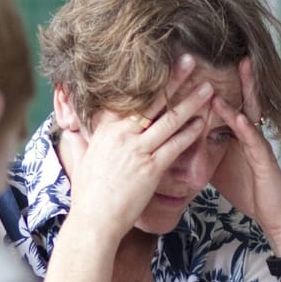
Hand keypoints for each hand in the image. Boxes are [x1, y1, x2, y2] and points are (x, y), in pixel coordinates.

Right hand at [56, 56, 212, 244]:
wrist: (94, 220)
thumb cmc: (89, 194)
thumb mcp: (83, 159)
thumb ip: (83, 141)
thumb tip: (73, 131)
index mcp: (106, 129)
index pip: (131, 96)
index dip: (150, 80)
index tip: (163, 64)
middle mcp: (122, 135)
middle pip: (153, 100)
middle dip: (174, 79)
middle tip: (190, 61)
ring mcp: (138, 150)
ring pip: (170, 119)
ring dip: (191, 101)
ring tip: (207, 88)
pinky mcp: (151, 168)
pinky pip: (175, 144)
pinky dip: (191, 131)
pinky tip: (203, 121)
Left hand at [211, 57, 280, 250]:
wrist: (273, 216)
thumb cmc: (247, 190)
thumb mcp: (217, 167)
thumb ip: (202, 150)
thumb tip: (176, 141)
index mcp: (237, 135)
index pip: (226, 104)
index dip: (216, 85)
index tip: (206, 65)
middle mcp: (250, 134)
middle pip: (242, 98)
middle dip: (237, 75)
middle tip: (233, 50)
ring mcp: (259, 145)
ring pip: (251, 111)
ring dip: (247, 90)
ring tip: (242, 67)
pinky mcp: (266, 160)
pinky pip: (254, 140)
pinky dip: (244, 126)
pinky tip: (238, 114)